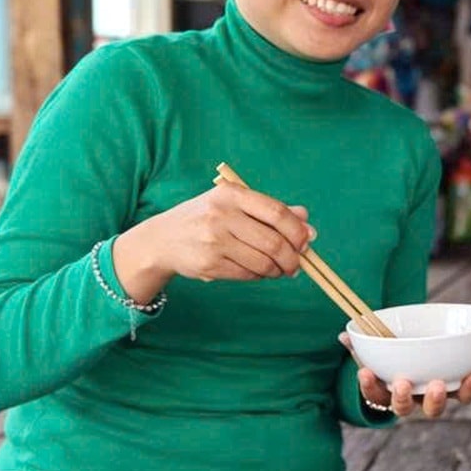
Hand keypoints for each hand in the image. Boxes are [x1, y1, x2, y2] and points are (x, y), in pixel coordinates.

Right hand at [113, 185, 314, 302]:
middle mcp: (221, 215)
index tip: (305, 242)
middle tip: (296, 264)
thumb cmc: (207, 219)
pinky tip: (259, 272)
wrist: (162, 239)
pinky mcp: (209, 263)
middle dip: (292, 257)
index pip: (277, 212)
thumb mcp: (234, 205)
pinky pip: (247, 274)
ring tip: (280, 270)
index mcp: (232, 194)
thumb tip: (308, 223)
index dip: (298, 231)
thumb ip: (271, 211)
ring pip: (263, 262)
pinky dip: (260, 276)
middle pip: (274, 242)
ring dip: (278, 270)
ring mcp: (213, 240)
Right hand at [343, 337, 470, 418]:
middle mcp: (411, 399)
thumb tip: (344, 335)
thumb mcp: (378, 350)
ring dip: (436, 399)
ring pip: (434, 408)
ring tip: (438, 384)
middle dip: (402, 398)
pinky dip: (469, 388)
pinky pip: (462, 395)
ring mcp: (432, 396)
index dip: (368, 386)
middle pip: (403, 409)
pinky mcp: (455, 389)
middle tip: (403, 383)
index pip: (374, 395)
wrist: (425, 356)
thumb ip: (362, 343)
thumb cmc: (396, 356)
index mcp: (388, 391)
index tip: (364, 372)